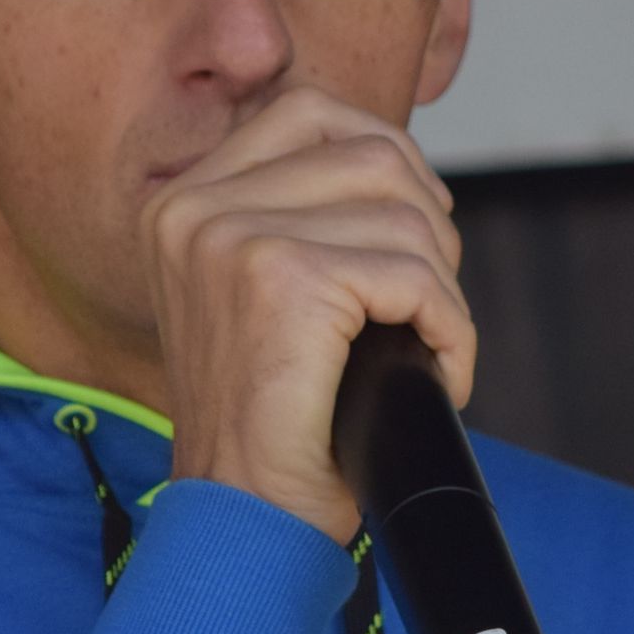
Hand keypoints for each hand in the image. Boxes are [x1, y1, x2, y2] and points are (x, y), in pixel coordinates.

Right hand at [143, 87, 472, 543]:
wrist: (243, 519)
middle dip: (427, 226)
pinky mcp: (283, 279)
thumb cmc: (271, 423)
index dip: (388, 161)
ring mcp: (232, 237)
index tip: (412, 232)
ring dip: (442, 286)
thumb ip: (299, 218)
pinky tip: (439, 370)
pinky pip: (414, 276)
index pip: (310, 113)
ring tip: (428, 344)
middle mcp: (194, 207)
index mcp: (181, 202)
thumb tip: (400, 168)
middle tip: (425, 305)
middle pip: (372, 153)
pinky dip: (451, 328)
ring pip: (404, 213)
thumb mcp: (260, 296)